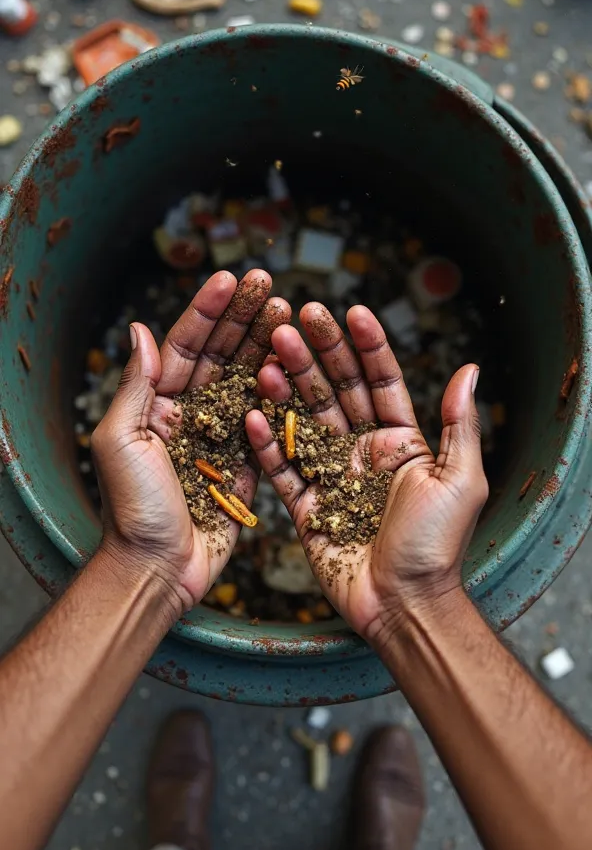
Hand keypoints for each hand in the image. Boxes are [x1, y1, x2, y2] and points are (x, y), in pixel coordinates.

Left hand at [91, 269, 290, 610]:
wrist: (159, 570)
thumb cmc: (133, 509)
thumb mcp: (122, 441)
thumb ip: (135, 386)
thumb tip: (141, 330)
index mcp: (155, 406)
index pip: (185, 347)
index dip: (207, 311)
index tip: (231, 279)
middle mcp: (188, 416)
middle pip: (221, 356)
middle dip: (244, 318)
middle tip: (270, 285)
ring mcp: (218, 439)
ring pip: (247, 382)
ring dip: (267, 347)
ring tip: (290, 314)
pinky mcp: (244, 466)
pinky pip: (265, 423)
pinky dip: (280, 395)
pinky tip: (296, 367)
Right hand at [245, 303, 487, 643]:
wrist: (404, 605)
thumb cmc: (437, 546)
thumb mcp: (460, 479)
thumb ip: (458, 424)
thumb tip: (470, 368)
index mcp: (401, 442)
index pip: (381, 381)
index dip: (366, 346)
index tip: (350, 311)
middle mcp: (364, 452)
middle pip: (336, 392)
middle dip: (316, 355)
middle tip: (294, 320)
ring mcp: (333, 477)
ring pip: (304, 421)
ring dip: (286, 386)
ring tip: (267, 354)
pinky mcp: (306, 506)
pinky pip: (282, 469)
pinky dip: (266, 442)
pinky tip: (252, 411)